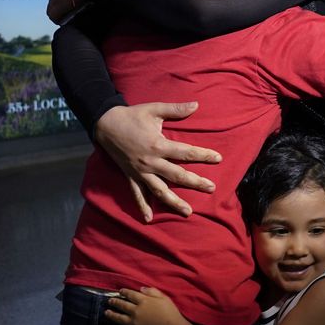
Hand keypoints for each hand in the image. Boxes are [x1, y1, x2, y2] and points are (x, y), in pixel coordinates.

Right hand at [94, 103, 222, 221]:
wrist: (106, 124)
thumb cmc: (132, 116)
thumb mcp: (154, 109)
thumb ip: (176, 109)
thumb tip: (196, 105)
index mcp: (158, 145)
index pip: (186, 153)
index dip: (203, 155)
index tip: (218, 159)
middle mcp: (150, 162)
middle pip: (177, 175)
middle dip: (195, 182)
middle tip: (211, 188)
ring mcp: (140, 172)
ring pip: (159, 190)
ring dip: (174, 202)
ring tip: (188, 212)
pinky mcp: (131, 176)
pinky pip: (137, 194)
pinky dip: (142, 206)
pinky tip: (149, 219)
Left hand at [105, 287, 184, 324]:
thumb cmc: (170, 312)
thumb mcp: (164, 298)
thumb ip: (152, 292)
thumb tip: (140, 289)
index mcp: (143, 301)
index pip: (130, 295)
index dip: (124, 292)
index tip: (120, 291)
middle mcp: (136, 311)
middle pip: (123, 305)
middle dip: (115, 302)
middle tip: (110, 301)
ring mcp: (134, 323)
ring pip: (120, 318)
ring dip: (112, 315)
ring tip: (106, 313)